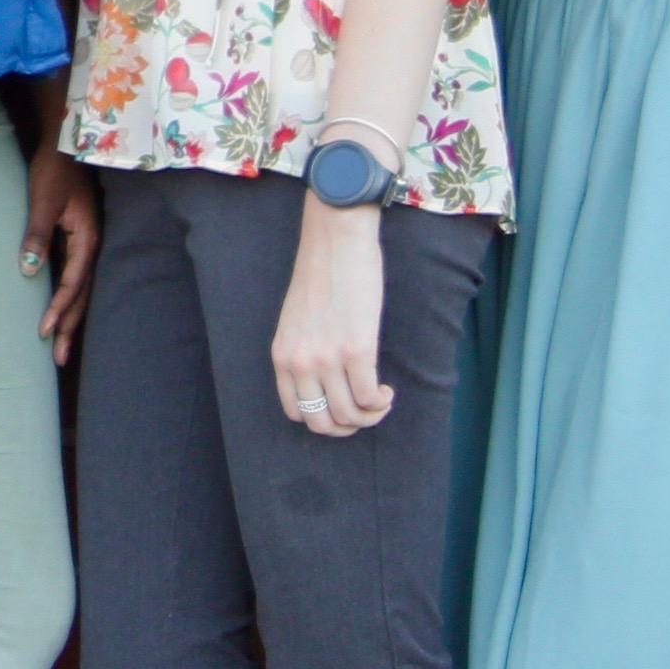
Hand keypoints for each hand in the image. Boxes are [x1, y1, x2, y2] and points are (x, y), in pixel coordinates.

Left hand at [23, 148, 101, 364]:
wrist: (67, 142)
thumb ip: (37, 235)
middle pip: (83, 295)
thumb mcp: (43, 201)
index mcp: (88, 238)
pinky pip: (77, 276)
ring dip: (72, 317)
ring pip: (83, 289)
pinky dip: (70, 298)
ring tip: (61, 345)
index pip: (73, 284)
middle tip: (60, 359)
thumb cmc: (54, 169)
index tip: (44, 332)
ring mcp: (89, 243)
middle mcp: (93, 245)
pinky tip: (62, 310)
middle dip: (71, 327)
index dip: (59, 310)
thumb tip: (30, 272)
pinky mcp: (80, 239)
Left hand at [269, 201, 391, 435]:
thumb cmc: (321, 274)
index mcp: (283, 356)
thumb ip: (304, 351)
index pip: (294, 413)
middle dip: (347, 427)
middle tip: (364, 413)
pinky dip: (381, 403)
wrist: (336, 241)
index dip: (322, 419)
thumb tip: (326, 382)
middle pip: (322, 423)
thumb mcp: (296, 321)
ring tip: (380, 400)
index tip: (341, 407)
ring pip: (349, 416)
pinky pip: (369, 398)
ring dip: (370, 416)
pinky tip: (387, 391)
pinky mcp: (357, 350)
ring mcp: (328, 359)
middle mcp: (301, 363)